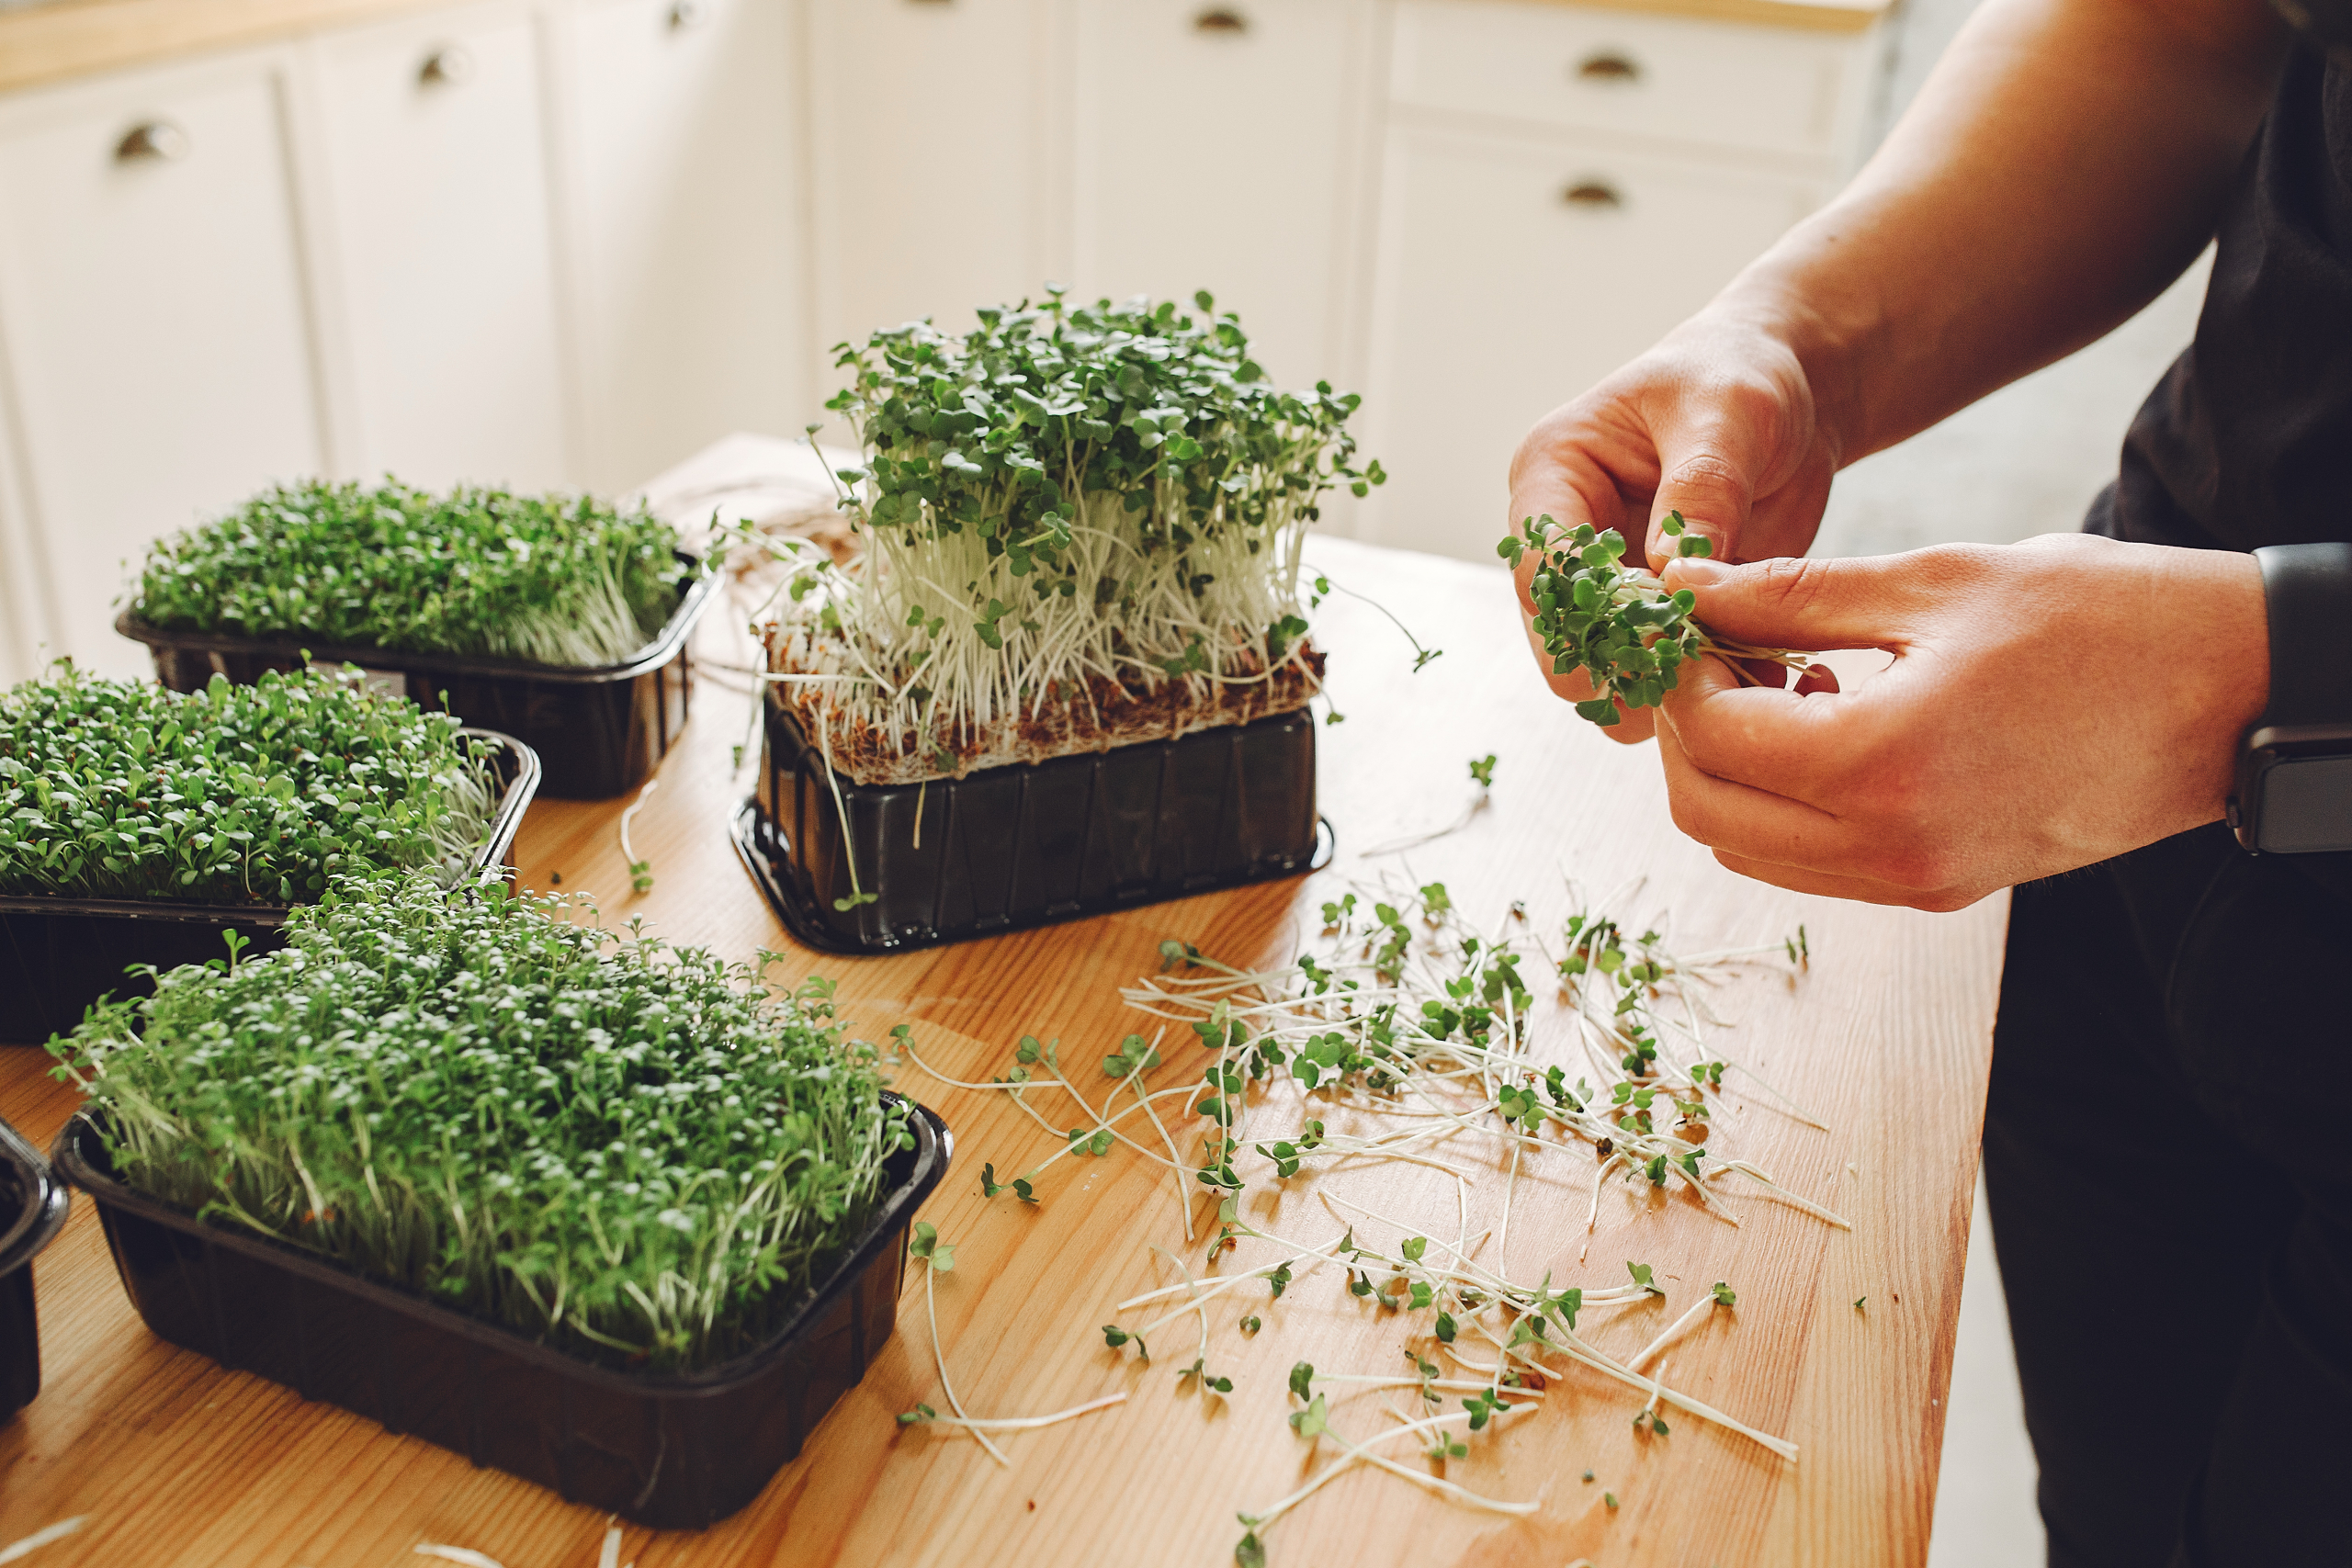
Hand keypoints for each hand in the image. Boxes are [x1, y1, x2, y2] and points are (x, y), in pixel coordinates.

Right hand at [1507, 311, 1839, 741]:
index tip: (1656, 641)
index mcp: (1553, 476)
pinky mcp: (1656, 615)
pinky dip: (1704, 685)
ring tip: (1736, 681)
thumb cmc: (1743, 375)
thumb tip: (1671, 572)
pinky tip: (1756, 680)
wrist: (1794, 395)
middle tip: (1700, 682)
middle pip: (1562, 634)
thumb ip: (1700, 487)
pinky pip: (1663, 673)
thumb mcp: (1729, 412)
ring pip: (1606, 668)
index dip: (1587, 614)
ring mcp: (1609, 584)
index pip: (1540, 566)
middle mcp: (1568, 538)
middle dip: (1623, 664)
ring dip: (1664, 686)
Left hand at [1651, 533, 2267, 909]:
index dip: (1680, 674)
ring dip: (1734, 771)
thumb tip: (1683, 585)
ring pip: (1751, 847)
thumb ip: (1790, 594)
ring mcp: (1915, 880)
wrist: (2234, 692)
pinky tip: (1830, 720)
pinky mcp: (1941, 888)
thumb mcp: (1933, 582)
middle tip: (1720, 651)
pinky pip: (1813, 863)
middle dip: (1689, 730)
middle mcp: (1889, 847)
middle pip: (1708, 813)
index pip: (1709, 740)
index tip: (1695, 618)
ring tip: (1779, 679)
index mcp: (1880, 765)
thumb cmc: (2099, 618)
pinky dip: (1787, 803)